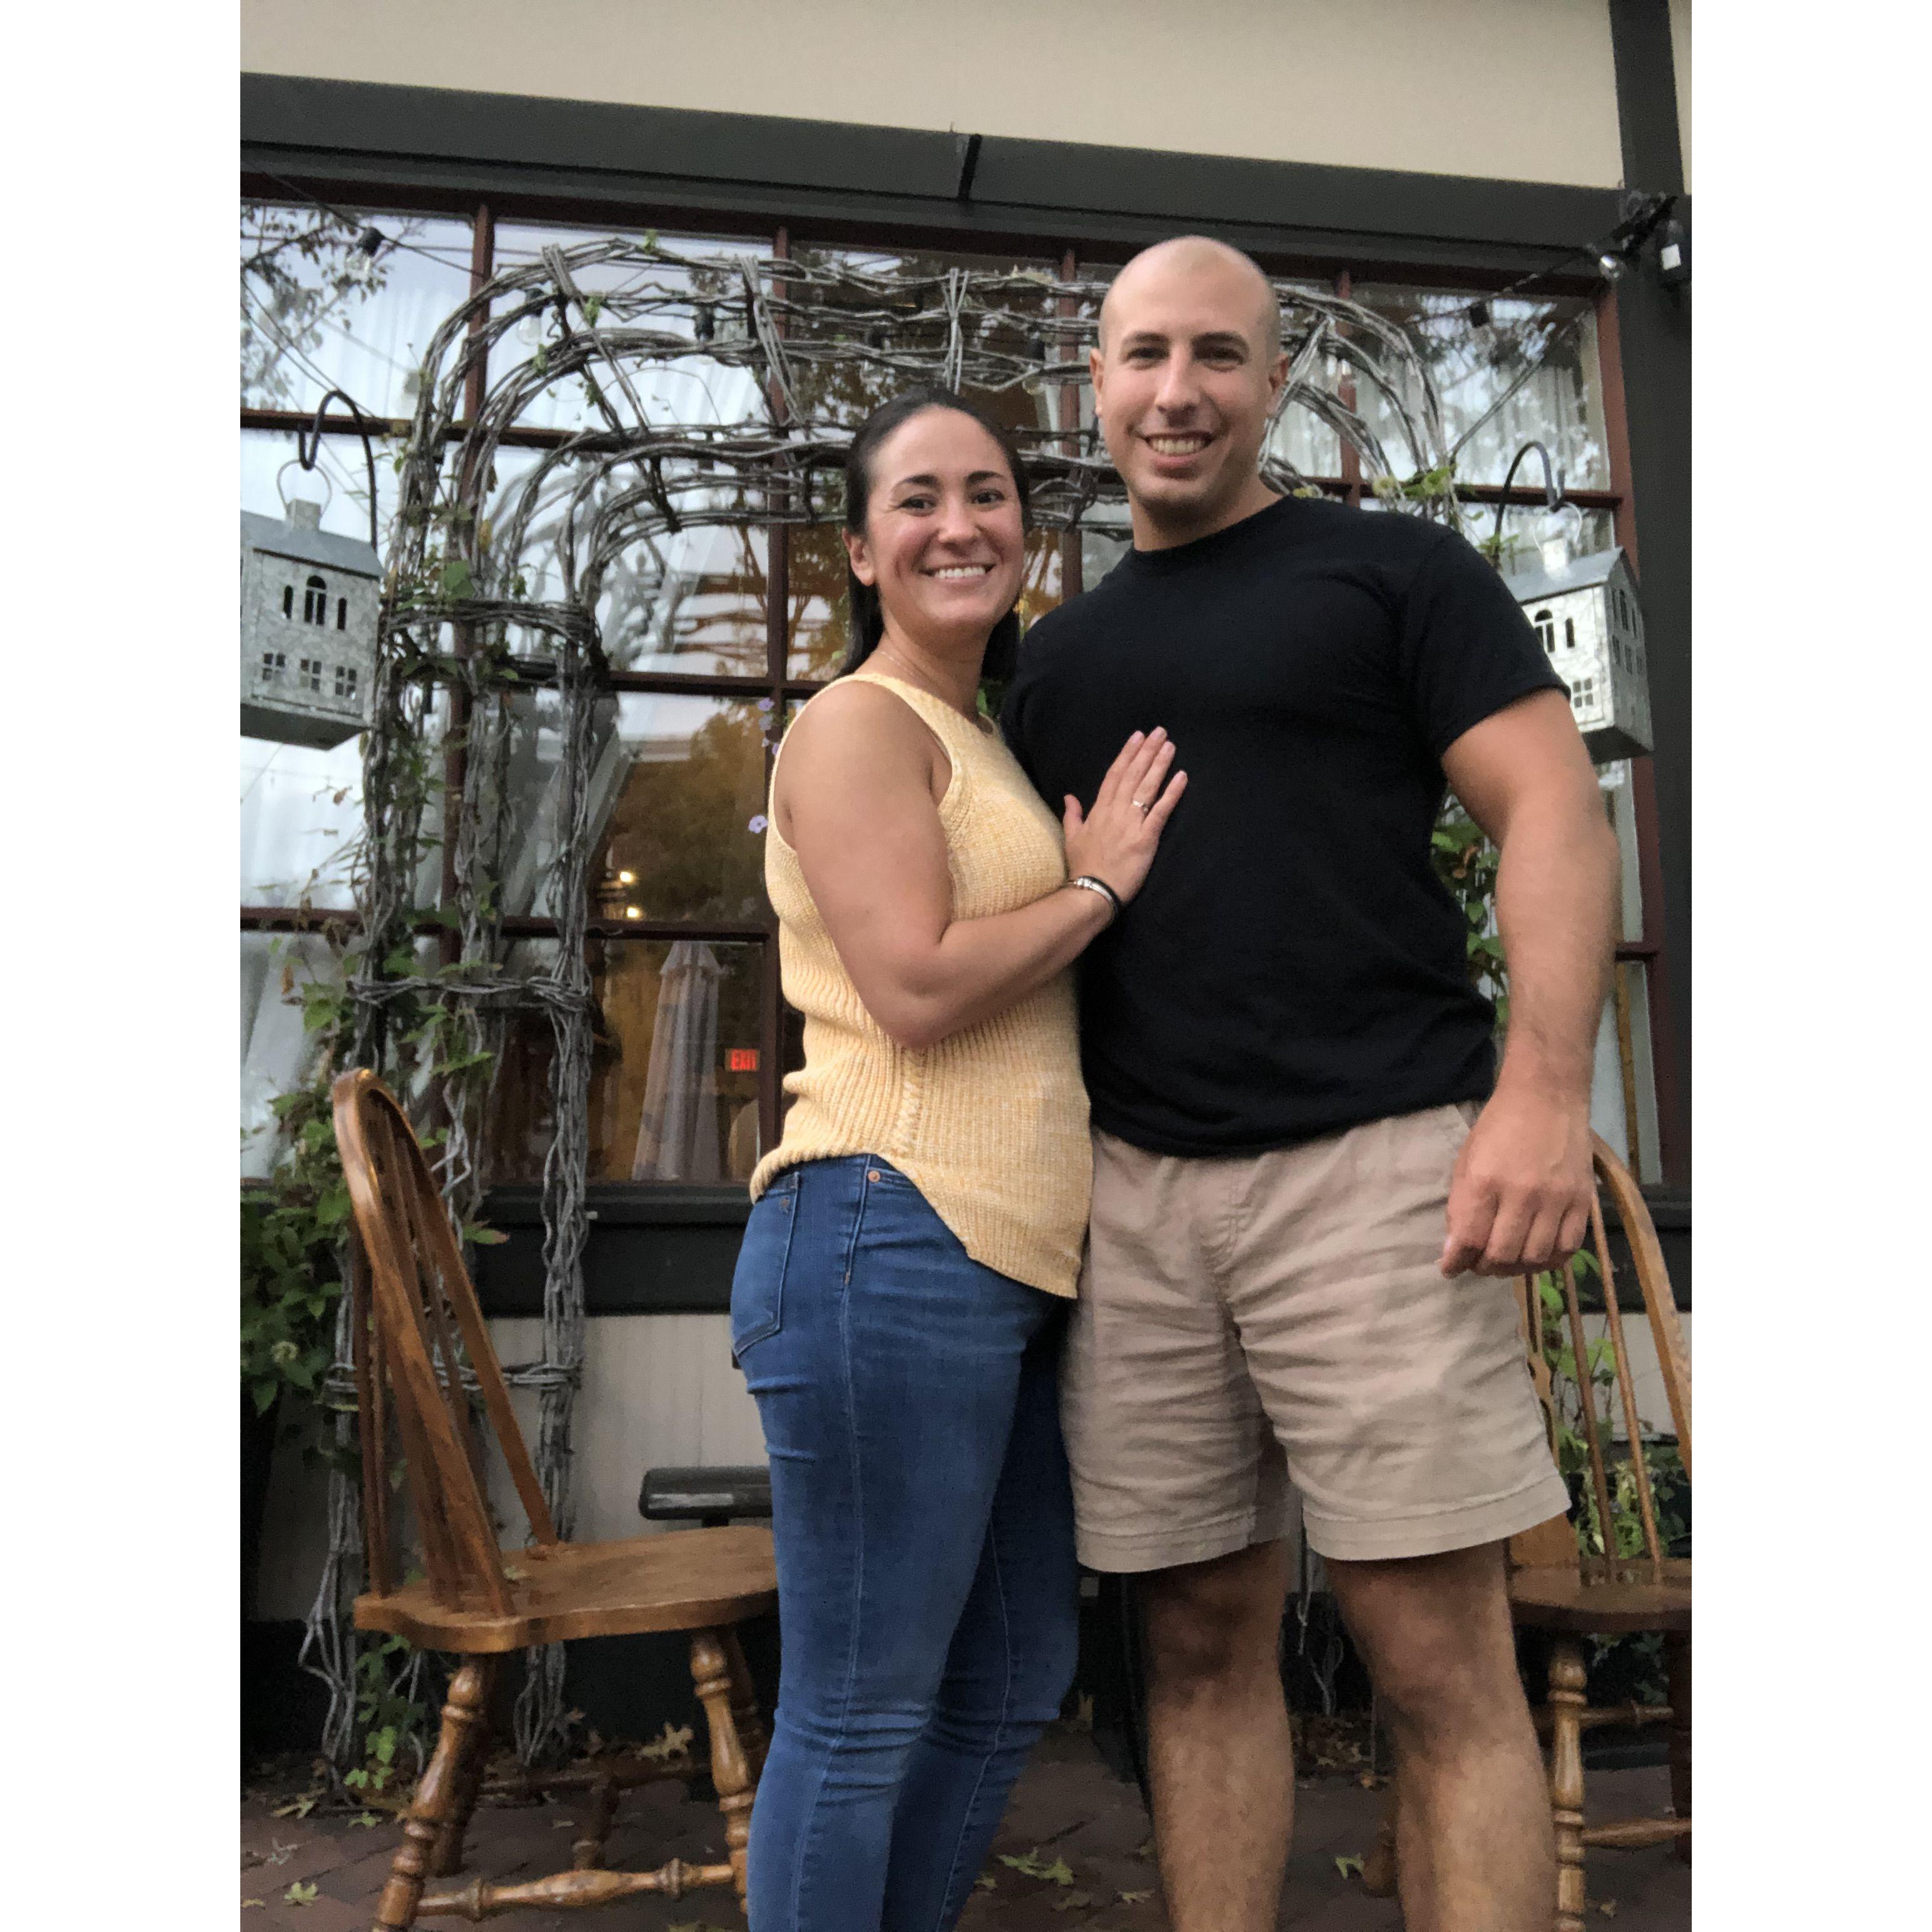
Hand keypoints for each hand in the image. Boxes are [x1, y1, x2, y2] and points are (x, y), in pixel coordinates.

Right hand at [1062, 729, 1186, 904]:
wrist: (1091, 891)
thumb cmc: (1082, 868)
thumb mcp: (1071, 838)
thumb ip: (1072, 815)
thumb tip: (1069, 796)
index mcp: (1099, 810)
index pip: (1114, 775)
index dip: (1127, 754)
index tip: (1137, 737)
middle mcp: (1116, 811)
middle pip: (1133, 775)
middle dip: (1147, 752)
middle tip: (1160, 732)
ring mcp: (1131, 823)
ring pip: (1147, 787)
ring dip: (1159, 764)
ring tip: (1170, 746)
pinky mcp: (1146, 838)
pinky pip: (1161, 811)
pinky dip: (1172, 793)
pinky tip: (1182, 777)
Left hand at [1439, 1085, 1593, 1277]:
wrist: (1546, 1097)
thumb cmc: (1498, 1127)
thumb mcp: (1466, 1160)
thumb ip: (1459, 1207)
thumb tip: (1453, 1253)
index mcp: (1484, 1181)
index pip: (1469, 1239)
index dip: (1456, 1263)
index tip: (1451, 1268)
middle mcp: (1521, 1194)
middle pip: (1503, 1255)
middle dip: (1485, 1267)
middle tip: (1480, 1263)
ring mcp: (1556, 1199)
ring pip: (1535, 1258)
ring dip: (1516, 1268)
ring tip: (1506, 1260)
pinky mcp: (1582, 1201)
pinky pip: (1567, 1248)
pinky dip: (1549, 1260)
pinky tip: (1536, 1254)